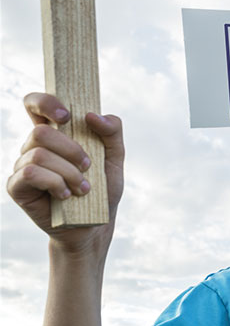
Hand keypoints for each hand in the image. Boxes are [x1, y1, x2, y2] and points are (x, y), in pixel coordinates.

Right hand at [6, 93, 123, 253]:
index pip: (36, 104)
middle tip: (87, 165)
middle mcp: (35, 146)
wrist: (95, 223)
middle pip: (41, 131)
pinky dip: (55, 182)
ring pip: (39, 154)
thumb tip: (92, 115)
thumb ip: (112, 131)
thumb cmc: (103, 187)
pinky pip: (31, 173)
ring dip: (68, 171)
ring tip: (83, 187)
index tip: (67, 115)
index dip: (45, 101)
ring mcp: (23, 166)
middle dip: (71, 149)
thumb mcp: (115, 156)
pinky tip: (66, 195)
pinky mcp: (17, 186)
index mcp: (56, 133)